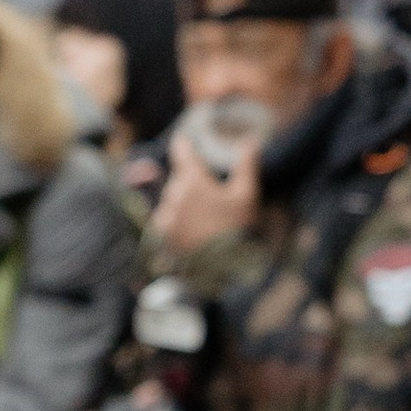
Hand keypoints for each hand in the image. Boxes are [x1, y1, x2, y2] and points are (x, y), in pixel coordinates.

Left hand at [152, 129, 259, 255]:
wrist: (221, 269)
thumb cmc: (236, 228)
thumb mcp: (246, 195)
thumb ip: (245, 165)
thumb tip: (250, 141)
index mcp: (192, 181)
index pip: (182, 154)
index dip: (183, 145)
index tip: (182, 140)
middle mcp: (172, 196)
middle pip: (177, 179)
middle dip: (189, 180)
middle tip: (206, 189)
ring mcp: (164, 217)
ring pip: (170, 200)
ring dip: (181, 201)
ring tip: (202, 213)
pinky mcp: (161, 236)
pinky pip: (165, 219)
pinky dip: (175, 218)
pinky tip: (191, 227)